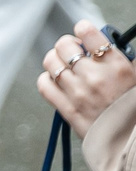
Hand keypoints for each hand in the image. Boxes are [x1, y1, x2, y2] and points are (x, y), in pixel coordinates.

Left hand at [40, 20, 135, 138]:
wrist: (132, 141)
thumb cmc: (134, 106)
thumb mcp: (135, 76)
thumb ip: (121, 58)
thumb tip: (104, 43)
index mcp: (117, 65)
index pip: (89, 32)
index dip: (83, 29)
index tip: (84, 33)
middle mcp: (95, 76)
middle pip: (64, 46)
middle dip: (68, 45)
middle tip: (74, 51)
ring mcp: (78, 93)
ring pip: (51, 62)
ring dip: (56, 60)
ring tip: (65, 65)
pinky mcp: (66, 109)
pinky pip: (44, 84)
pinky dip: (47, 79)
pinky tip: (57, 81)